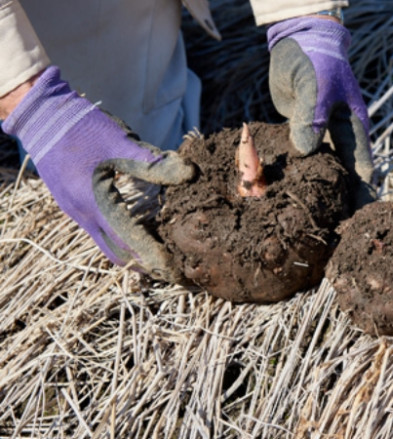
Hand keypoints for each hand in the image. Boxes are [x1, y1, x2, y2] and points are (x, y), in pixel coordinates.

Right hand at [1, 66, 193, 280]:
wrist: (42, 116)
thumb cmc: (82, 128)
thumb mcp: (120, 143)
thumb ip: (154, 162)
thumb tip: (190, 173)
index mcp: (96, 203)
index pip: (131, 243)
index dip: (156, 259)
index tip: (178, 270)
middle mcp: (84, 215)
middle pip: (119, 255)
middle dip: (148, 267)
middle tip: (175, 273)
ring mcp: (76, 212)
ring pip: (108, 246)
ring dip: (135, 256)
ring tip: (163, 260)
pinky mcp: (75, 205)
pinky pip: (101, 233)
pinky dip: (123, 241)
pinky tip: (141, 235)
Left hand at [267, 17, 375, 207]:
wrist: (299, 41)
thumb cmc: (315, 60)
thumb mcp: (315, 85)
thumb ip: (310, 118)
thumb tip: (305, 153)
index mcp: (354, 129)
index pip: (363, 171)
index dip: (362, 198)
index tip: (359, 225)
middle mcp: (341, 138)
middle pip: (346, 180)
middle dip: (343, 206)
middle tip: (335, 237)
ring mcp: (321, 137)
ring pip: (324, 174)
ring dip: (320, 196)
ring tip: (315, 225)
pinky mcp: (301, 135)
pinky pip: (302, 162)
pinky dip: (299, 178)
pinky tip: (291, 197)